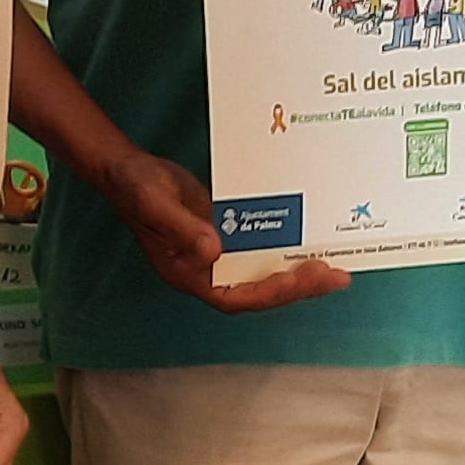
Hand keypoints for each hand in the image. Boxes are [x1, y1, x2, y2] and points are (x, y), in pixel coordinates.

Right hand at [92, 138, 348, 312]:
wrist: (130, 169)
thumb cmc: (135, 188)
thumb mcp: (154, 203)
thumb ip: (182, 228)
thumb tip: (215, 249)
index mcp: (189, 274)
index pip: (235, 296)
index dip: (270, 293)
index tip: (301, 280)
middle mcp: (207, 270)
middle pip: (258, 290)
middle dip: (298, 287)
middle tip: (335, 276)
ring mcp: (218, 253)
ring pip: (264, 270)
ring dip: (298, 272)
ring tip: (334, 267)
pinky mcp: (226, 234)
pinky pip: (260, 246)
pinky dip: (284, 246)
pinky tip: (308, 237)